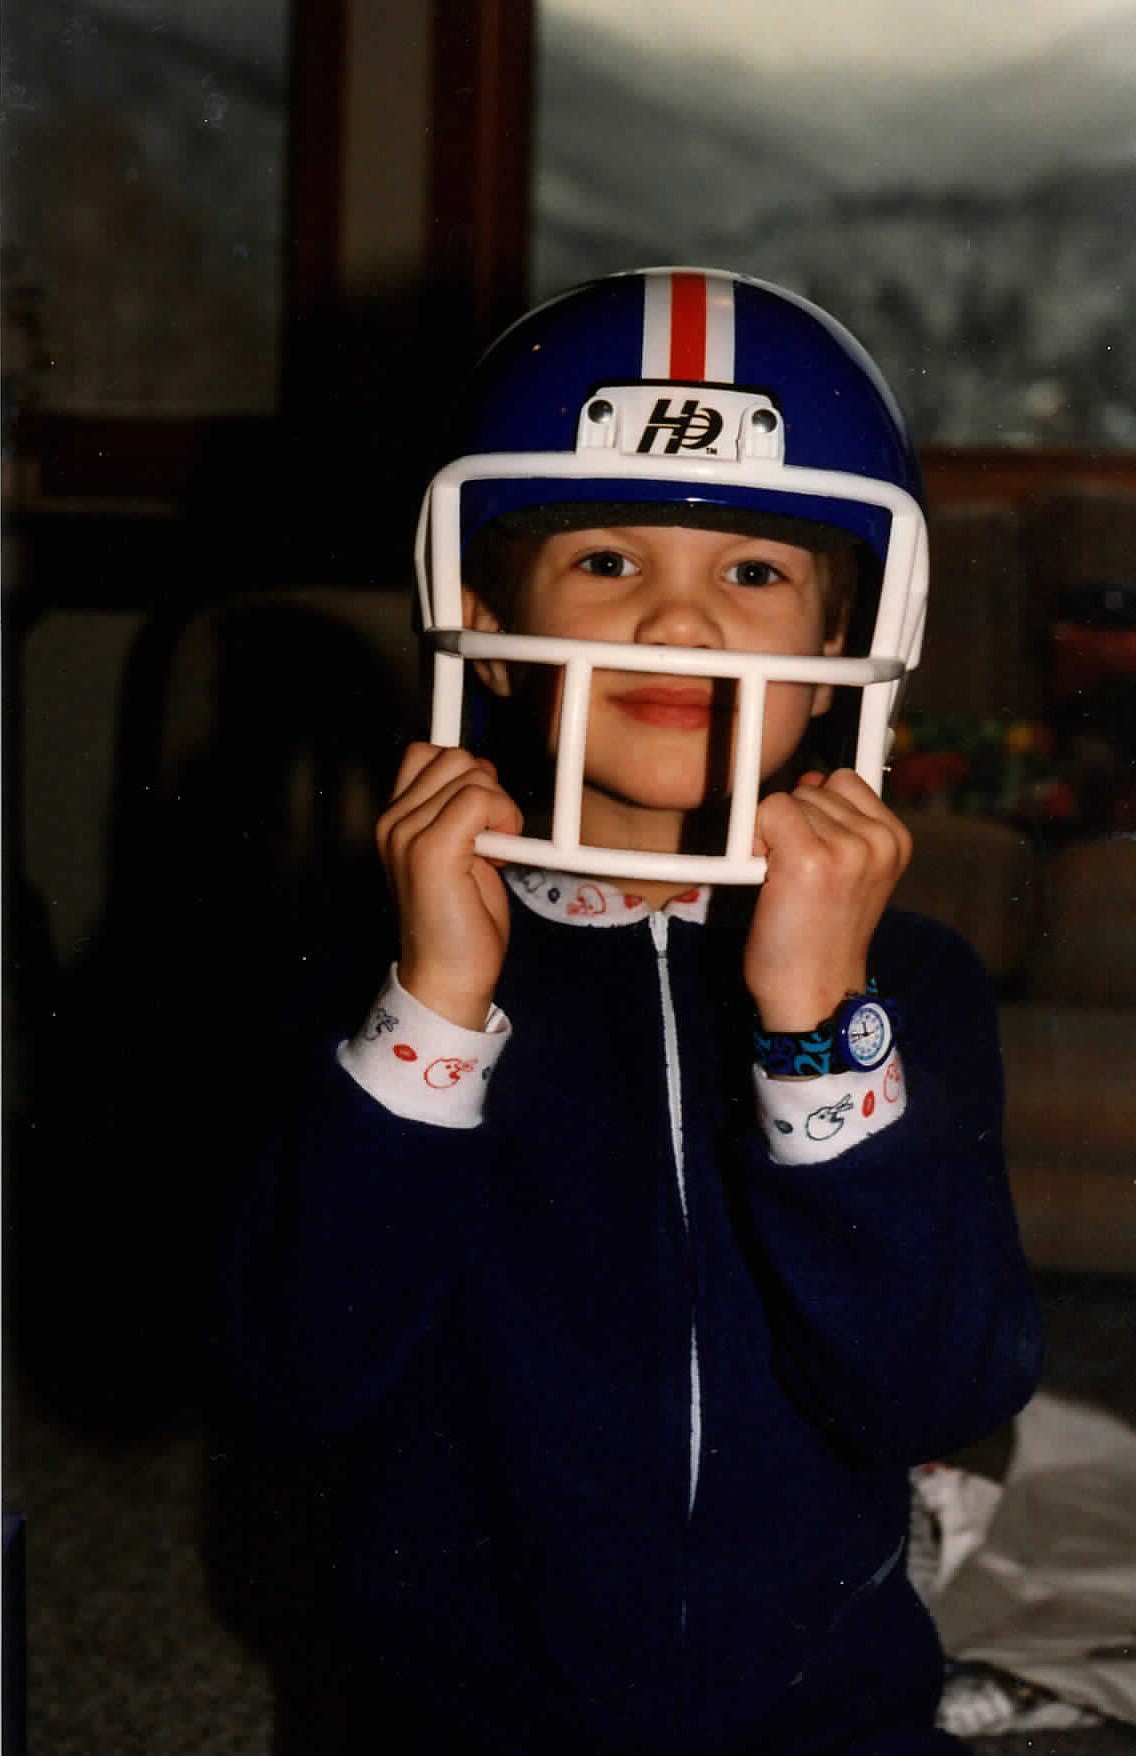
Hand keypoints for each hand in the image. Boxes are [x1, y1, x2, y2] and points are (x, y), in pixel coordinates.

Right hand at [376, 743, 522, 1028]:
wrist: (449, 977)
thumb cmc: (460, 922)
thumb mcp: (459, 851)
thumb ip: (461, 809)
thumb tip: (484, 773)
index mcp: (395, 821)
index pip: (428, 754)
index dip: (466, 774)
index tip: (480, 816)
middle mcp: (392, 823)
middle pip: (453, 757)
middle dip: (487, 789)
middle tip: (490, 838)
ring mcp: (406, 834)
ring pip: (471, 774)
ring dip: (499, 807)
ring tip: (492, 850)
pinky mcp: (430, 850)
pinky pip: (479, 799)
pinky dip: (503, 819)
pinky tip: (498, 856)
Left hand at [745, 769, 910, 1028]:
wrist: (814, 993)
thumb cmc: (822, 935)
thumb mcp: (852, 873)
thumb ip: (840, 824)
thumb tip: (811, 777)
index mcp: (895, 841)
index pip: (845, 782)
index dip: (818, 813)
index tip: (815, 855)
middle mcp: (878, 840)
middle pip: (813, 787)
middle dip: (796, 824)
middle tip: (798, 879)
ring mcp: (848, 848)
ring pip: (789, 799)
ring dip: (775, 835)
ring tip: (788, 884)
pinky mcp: (810, 857)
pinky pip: (767, 812)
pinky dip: (756, 840)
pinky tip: (769, 880)